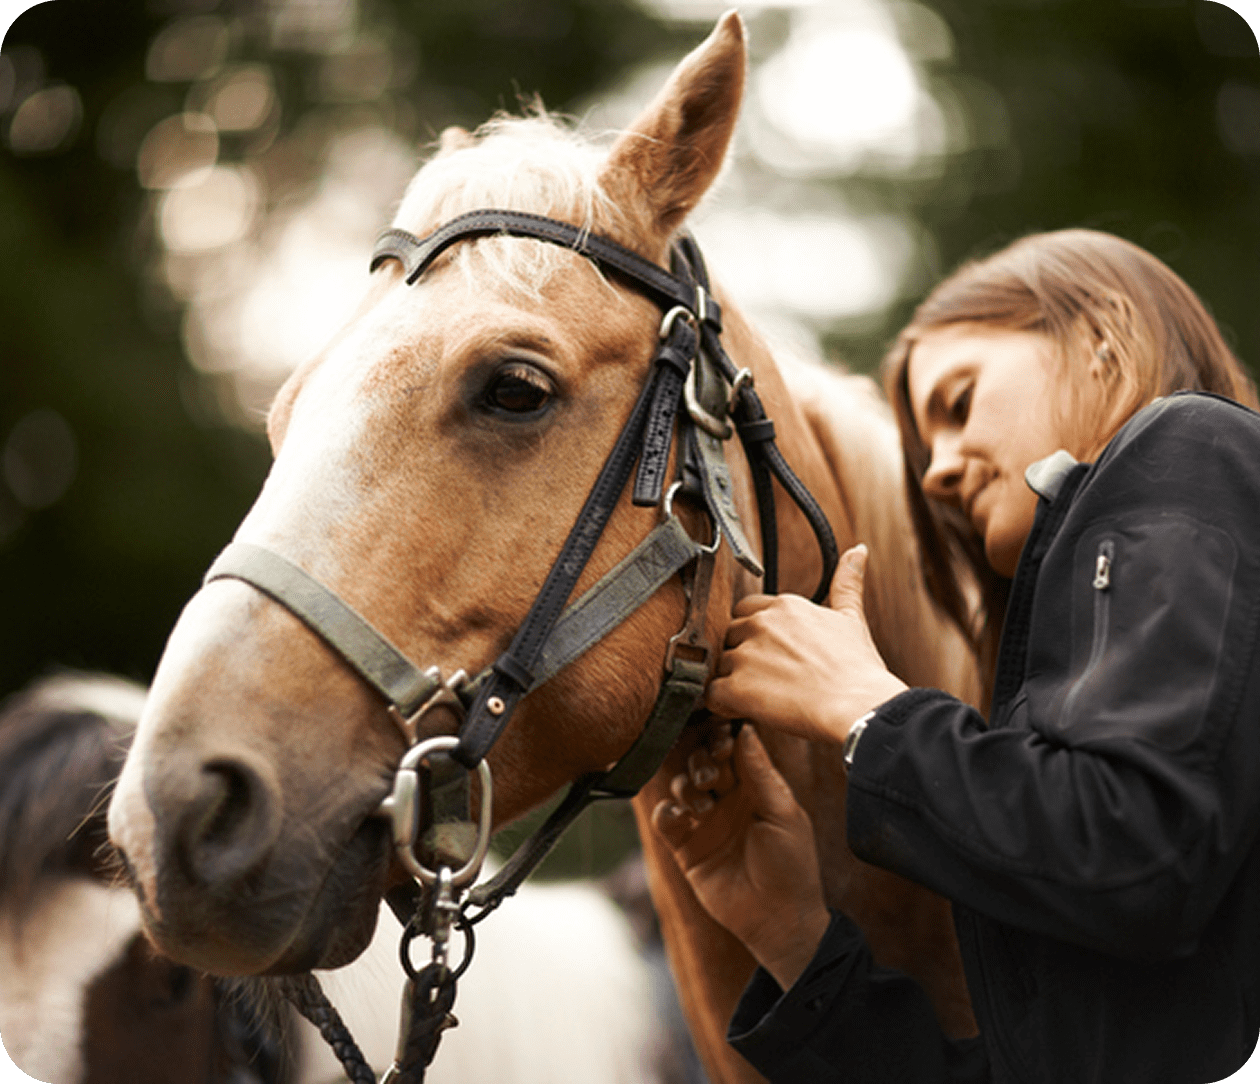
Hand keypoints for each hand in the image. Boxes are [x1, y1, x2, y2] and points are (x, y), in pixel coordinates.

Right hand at [652, 725, 830, 989]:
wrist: (777, 920)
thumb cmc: (791, 865)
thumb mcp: (782, 814)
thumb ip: (760, 773)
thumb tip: (746, 729)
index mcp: (754, 785)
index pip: (732, 748)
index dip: (724, 737)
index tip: (723, 737)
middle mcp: (727, 798)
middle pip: (702, 759)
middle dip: (702, 758)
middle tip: (712, 774)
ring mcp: (705, 820)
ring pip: (681, 783)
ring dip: (687, 784)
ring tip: (703, 804)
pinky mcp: (686, 846)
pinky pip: (665, 819)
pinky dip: (667, 812)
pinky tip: (681, 818)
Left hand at [706, 544, 907, 745]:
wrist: (859, 705)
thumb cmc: (857, 669)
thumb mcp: (852, 618)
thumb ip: (847, 582)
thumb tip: (858, 549)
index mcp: (783, 606)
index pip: (747, 612)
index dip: (756, 636)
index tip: (773, 654)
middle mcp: (760, 624)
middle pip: (730, 637)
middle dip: (742, 656)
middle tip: (767, 678)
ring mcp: (746, 654)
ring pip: (720, 665)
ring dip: (734, 682)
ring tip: (763, 697)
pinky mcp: (737, 687)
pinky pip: (711, 694)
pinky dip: (723, 705)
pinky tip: (745, 710)